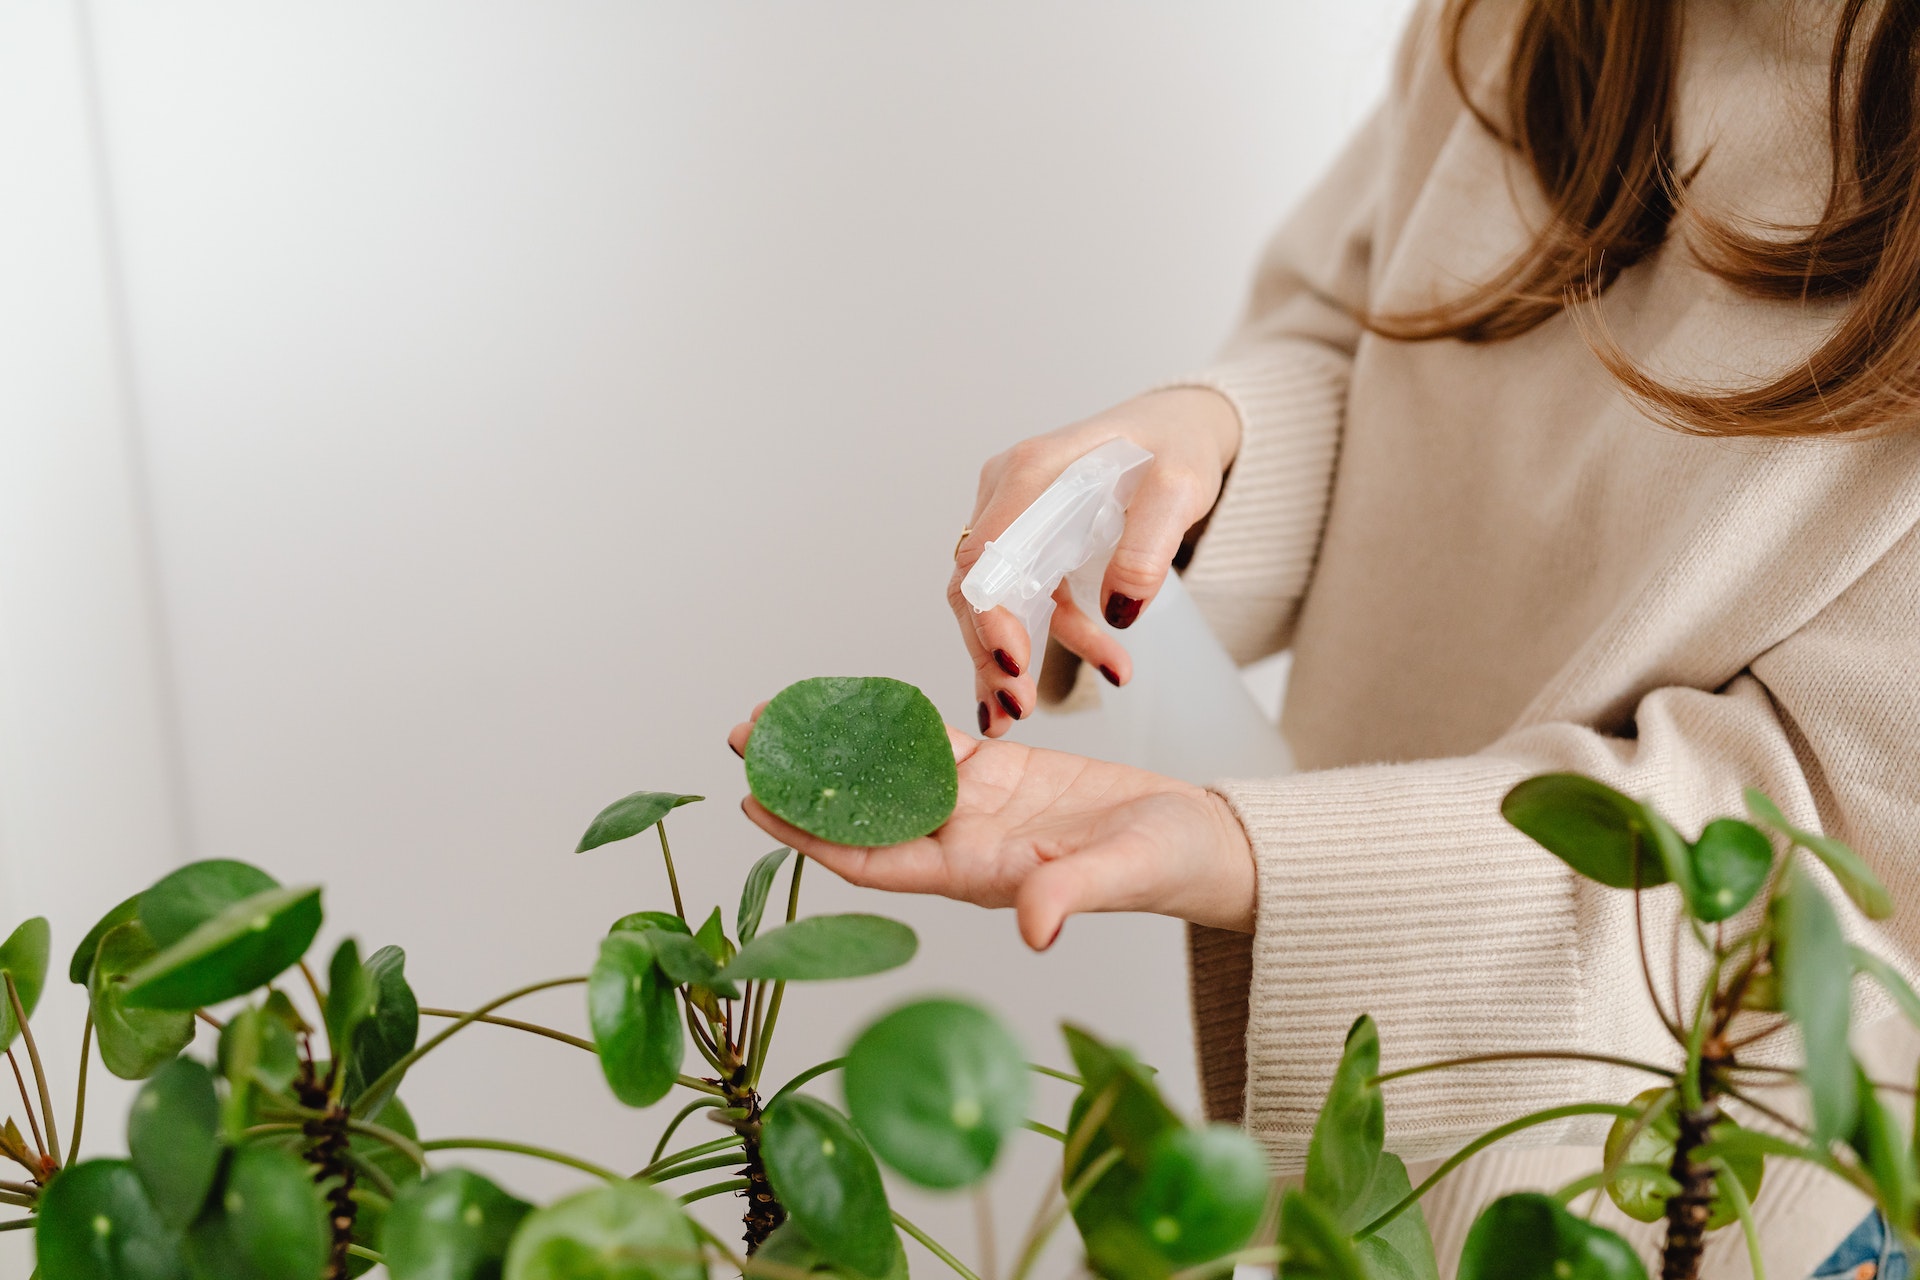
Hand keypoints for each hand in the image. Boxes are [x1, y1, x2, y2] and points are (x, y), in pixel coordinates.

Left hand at [728, 707, 1255, 949]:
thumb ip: (1074, 892)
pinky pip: (932, 743)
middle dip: (802, 782)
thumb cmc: (1167, 866)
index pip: (872, 858)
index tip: (755, 806)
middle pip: (863, 812)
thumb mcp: (1122, 873)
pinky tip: (854, 701)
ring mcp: (979, 807)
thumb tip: (1035, 926)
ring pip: (888, 772)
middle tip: (745, 740)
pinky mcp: (1003, 774)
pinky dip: (892, 722)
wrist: (1202, 843)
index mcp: (976, 874)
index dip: (810, 836)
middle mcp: (962, 843)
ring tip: (781, 714)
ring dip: (837, 747)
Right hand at [951, 387, 1239, 736]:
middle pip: (974, 582)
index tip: (1013, 662)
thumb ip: (1149, 543)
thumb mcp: (1181, 487)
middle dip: (989, 650)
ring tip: (1026, 711)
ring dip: (1009, 657)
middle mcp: (1008, 492)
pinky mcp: (1029, 544)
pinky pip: (1024, 601)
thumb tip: (1121, 609)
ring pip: (990, 600)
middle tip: (1016, 708)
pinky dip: (1042, 642)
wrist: (1178, 429)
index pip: (987, 550)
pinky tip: (1075, 677)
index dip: (990, 611)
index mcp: (1033, 470)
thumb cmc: (1176, 445)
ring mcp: (1014, 518)